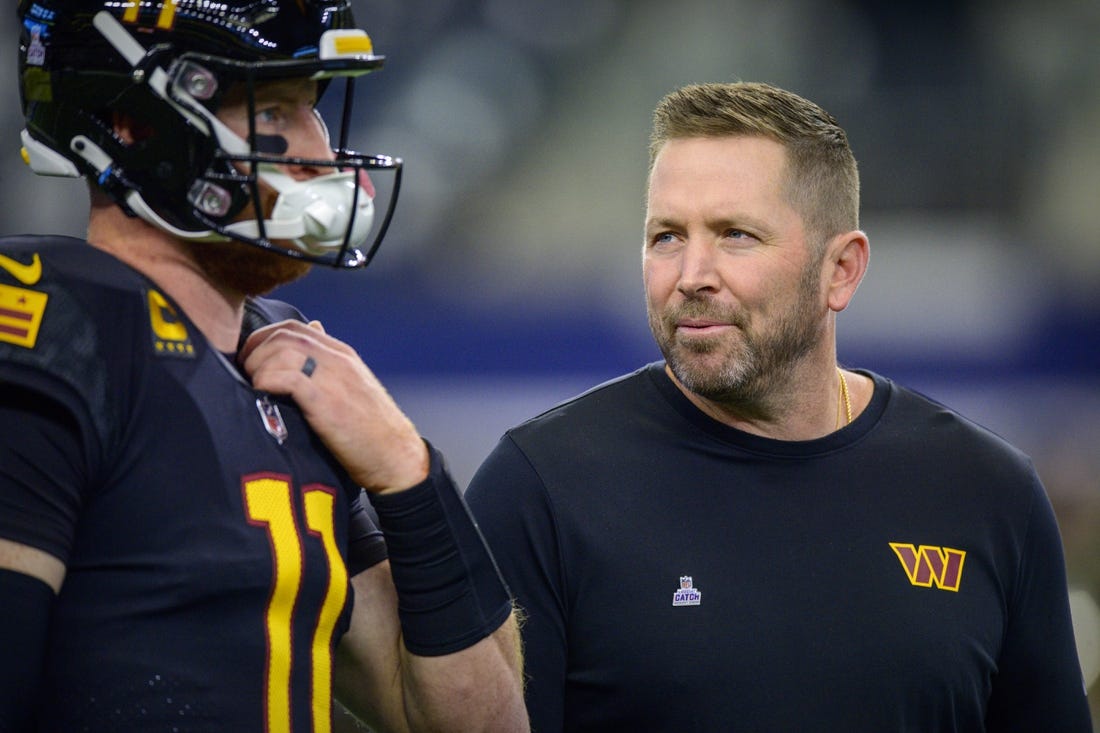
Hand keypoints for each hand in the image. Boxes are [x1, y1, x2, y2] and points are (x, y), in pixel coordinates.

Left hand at [238, 319, 428, 492]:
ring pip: (281, 351)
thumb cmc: (371, 429)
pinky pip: (286, 377)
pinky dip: (266, 382)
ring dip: (258, 367)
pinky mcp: (326, 399)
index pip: (294, 327)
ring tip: (254, 387)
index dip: (264, 339)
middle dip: (255, 351)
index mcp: (342, 354)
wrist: (395, 456)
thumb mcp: (353, 387)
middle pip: (283, 335)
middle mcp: (337, 358)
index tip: (252, 360)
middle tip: (245, 374)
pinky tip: (263, 396)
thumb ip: (330, 365)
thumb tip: (314, 334)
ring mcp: (333, 376)